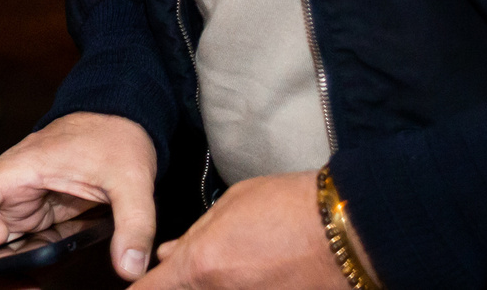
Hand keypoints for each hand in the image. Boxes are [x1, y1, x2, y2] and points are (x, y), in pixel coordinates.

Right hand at [0, 112, 156, 280]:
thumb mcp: (132, 180)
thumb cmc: (115, 135)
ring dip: (7, 269)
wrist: (123, 119)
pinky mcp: (40, 212)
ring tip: (30, 288)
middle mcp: (14, 187)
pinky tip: (44, 276)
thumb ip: (134, 224)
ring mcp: (25, 201)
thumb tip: (130, 267)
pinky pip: (23, 244)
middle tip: (17, 288)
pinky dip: (28, 263)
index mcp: (20, 171)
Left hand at [141, 171, 346, 288]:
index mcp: (201, 265)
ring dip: (215, 282)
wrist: (346, 230)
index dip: (143, 288)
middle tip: (203, 263)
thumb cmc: (290, 208)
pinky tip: (255, 272)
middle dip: (182, 282)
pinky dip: (241, 284)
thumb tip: (171, 253)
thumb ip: (195, 235)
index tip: (140, 283)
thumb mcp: (231, 205)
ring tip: (237, 261)